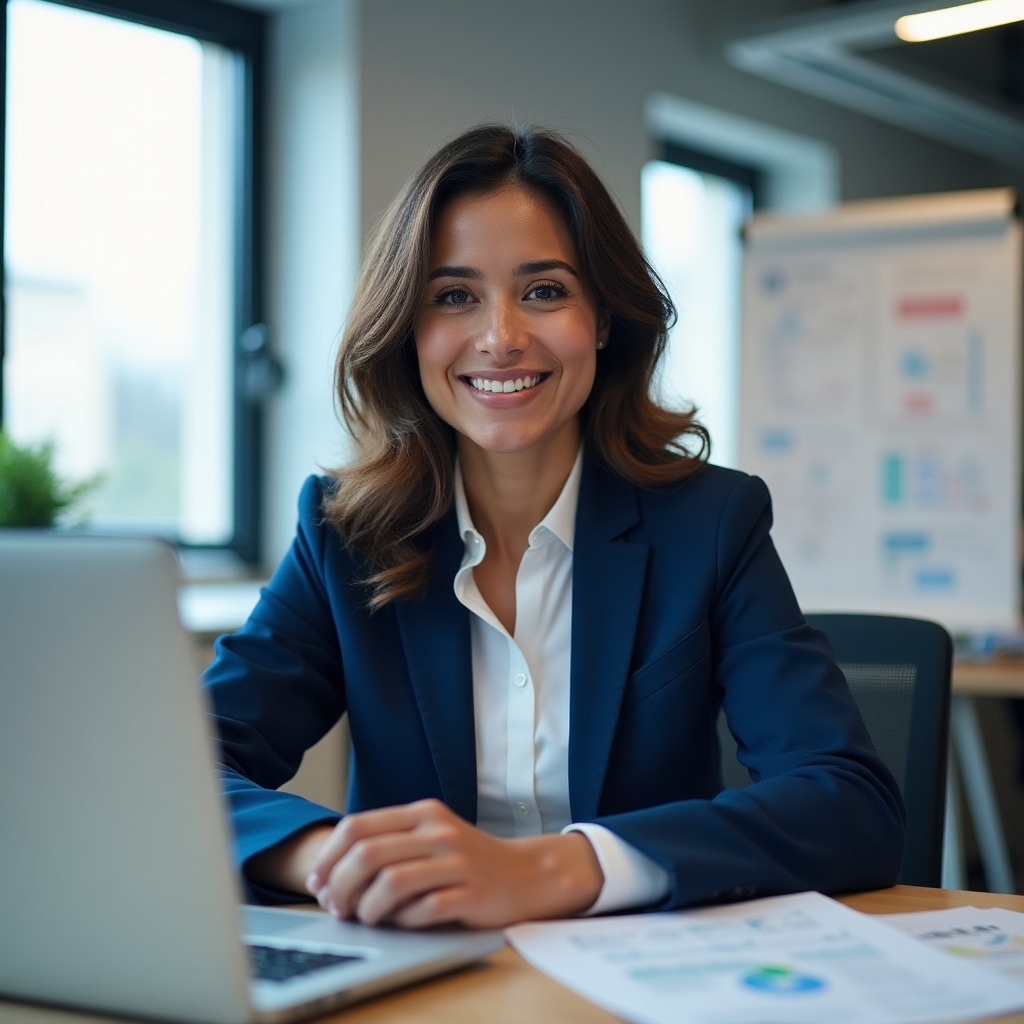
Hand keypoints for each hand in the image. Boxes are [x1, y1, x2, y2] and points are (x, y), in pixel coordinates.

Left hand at [304, 798, 603, 928]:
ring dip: (367, 908)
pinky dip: (404, 921)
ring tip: (367, 919)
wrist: (527, 873)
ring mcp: (456, 861)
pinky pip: (424, 909)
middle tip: (337, 908)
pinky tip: (403, 923)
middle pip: (367, 854)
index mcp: (421, 813)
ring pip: (390, 882)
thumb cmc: (468, 860)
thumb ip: (390, 844)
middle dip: (340, 886)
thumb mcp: (430, 836)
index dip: (328, 857)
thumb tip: (332, 876)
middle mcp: (437, 831)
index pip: (357, 826)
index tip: (317, 882)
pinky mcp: (472, 893)